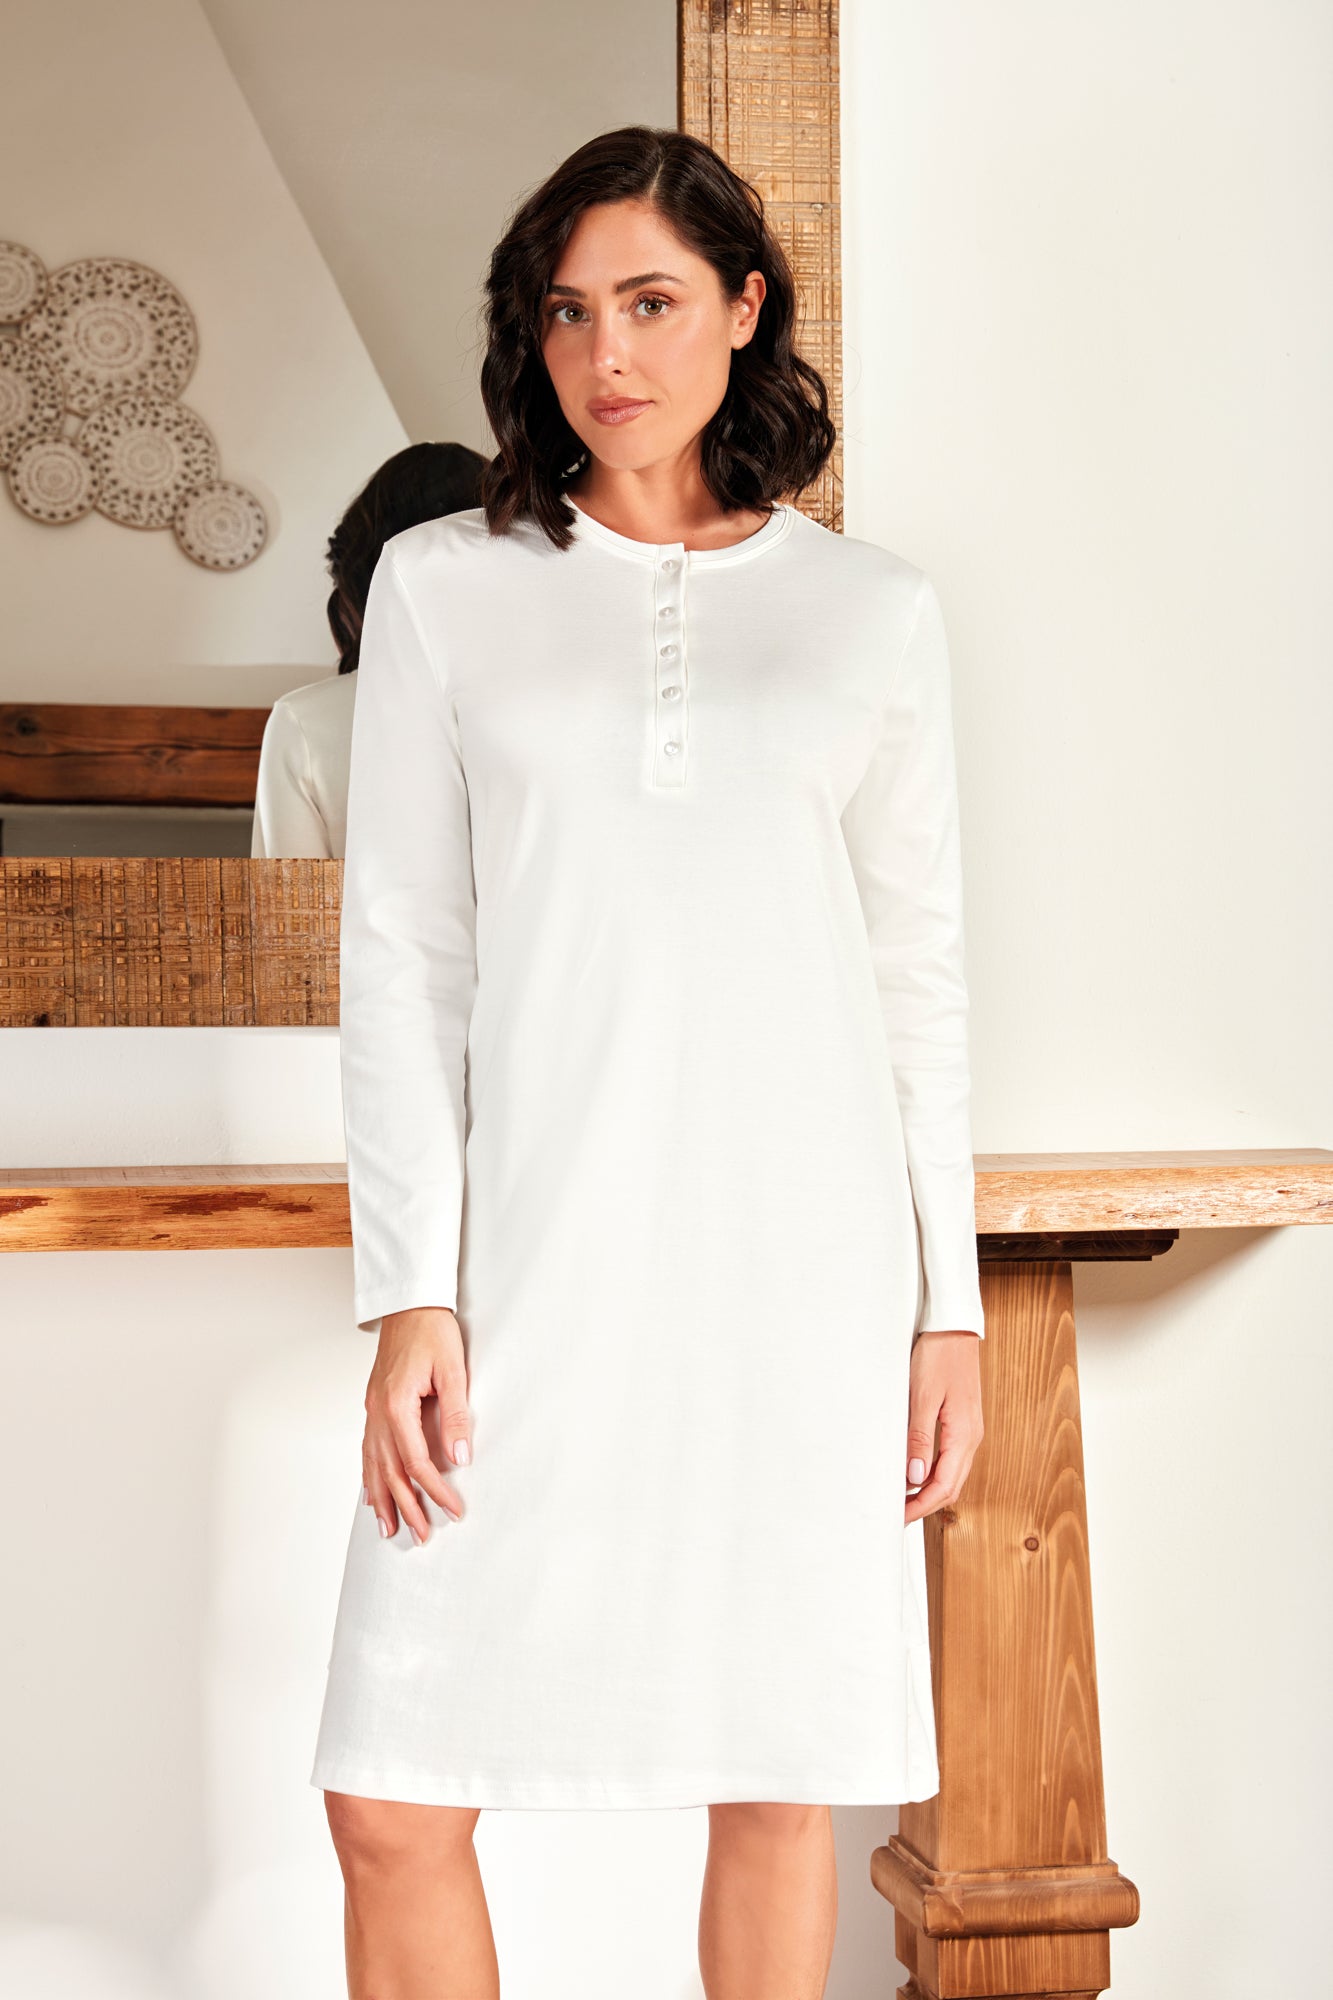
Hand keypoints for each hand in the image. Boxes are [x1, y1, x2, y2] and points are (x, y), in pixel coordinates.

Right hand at [362, 1305, 472, 1544]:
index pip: (417, 1462)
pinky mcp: (374, 1405)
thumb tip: (460, 1458)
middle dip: (407, 1506)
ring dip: (382, 1499)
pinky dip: (368, 1476)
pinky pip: (367, 1449)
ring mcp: (372, 1410)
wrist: (410, 1303)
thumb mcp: (452, 1370)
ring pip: (373, 1465)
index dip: (436, 1490)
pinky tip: (371, 1494)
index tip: (454, 1510)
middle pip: (390, 1471)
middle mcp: (378, 1413)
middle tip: (422, 1536)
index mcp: (397, 1405)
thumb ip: (455, 1416)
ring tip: (389, 1528)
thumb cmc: (432, 1330)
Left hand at [904, 1329, 983, 1525]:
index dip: (921, 1506)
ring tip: (902, 1497)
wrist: (953, 1327)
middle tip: (897, 1514)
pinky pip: (950, 1457)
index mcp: (964, 1435)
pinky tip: (915, 1471)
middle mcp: (971, 1437)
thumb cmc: (938, 1355)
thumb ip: (919, 1438)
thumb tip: (915, 1476)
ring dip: (928, 1490)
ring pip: (951, 1473)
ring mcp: (968, 1430)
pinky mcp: (961, 1421)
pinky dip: (933, 1472)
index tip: (899, 1517)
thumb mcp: (922, 1396)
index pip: (944, 1486)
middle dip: (925, 1504)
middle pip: (951, 1486)